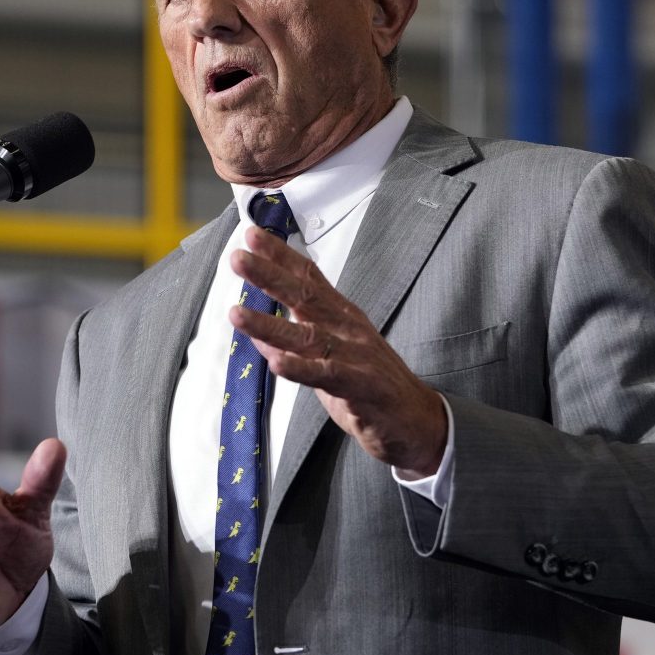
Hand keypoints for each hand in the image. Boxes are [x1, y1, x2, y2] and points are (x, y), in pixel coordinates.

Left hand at [230, 226, 445, 477]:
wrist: (417, 419)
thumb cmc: (371, 384)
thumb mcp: (330, 355)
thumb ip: (296, 341)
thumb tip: (258, 333)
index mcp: (340, 315)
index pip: (308, 277)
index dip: (280, 255)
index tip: (252, 235)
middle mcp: (346, 328)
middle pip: (304, 296)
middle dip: (269, 276)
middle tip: (239, 258)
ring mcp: (354, 355)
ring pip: (306, 335)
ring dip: (269, 324)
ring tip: (237, 314)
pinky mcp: (358, 385)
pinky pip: (324, 374)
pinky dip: (299, 368)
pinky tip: (276, 362)